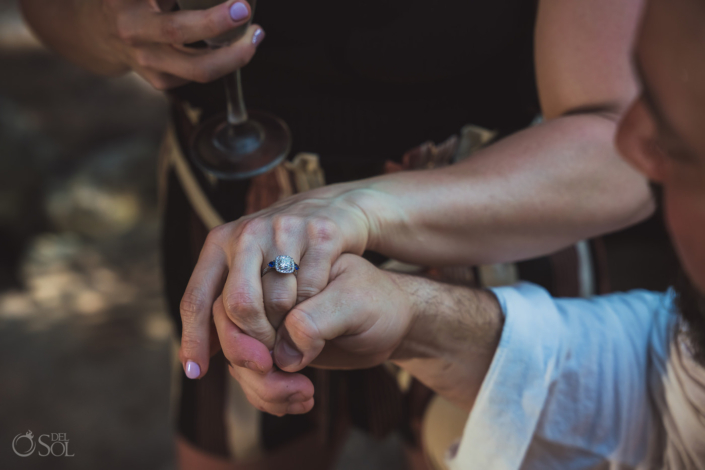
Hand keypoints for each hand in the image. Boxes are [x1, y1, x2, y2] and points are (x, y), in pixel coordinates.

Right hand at [95, 0, 260, 88]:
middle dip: (215, 22)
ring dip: (234, 55)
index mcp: (127, 1)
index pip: (169, 16)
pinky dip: (226, 60)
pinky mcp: (159, 81)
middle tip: (245, 10)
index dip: (202, 12)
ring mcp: (145, 61)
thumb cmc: (132, 0)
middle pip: (176, 30)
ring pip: (198, 68)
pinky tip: (238, 45)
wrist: (96, 34)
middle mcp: (132, 31)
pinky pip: (200, 74)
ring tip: (256, 34)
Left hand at [179, 184, 390, 376]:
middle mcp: (248, 232)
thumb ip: (220, 303)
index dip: (194, 339)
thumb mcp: (245, 265)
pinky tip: (313, 313)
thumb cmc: (284, 249)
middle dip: (253, 339)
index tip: (198, 372)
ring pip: (279, 303)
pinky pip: (312, 291)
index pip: (197, 298)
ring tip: (290, 337)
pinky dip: (312, 312)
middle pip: (240, 304)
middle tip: (265, 357)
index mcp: (221, 241)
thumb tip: (195, 359)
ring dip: (285, 331)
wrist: (336, 209)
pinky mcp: (321, 235)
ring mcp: (286, 231)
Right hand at [212, 254, 412, 415]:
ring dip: (263, 387)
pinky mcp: (273, 342)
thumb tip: (281, 351)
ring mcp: (266, 316)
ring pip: (236, 358)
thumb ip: (315, 318)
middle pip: (228, 331)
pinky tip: (302, 400)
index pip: (238, 301)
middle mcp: (264, 287)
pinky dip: (270, 393)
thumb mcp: (355, 302)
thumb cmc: (378, 301)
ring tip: (305, 397)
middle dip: (252, 369)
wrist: (392, 319)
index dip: (245, 337)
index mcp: (278, 262)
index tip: (272, 363)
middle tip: (294, 387)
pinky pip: (252, 372)